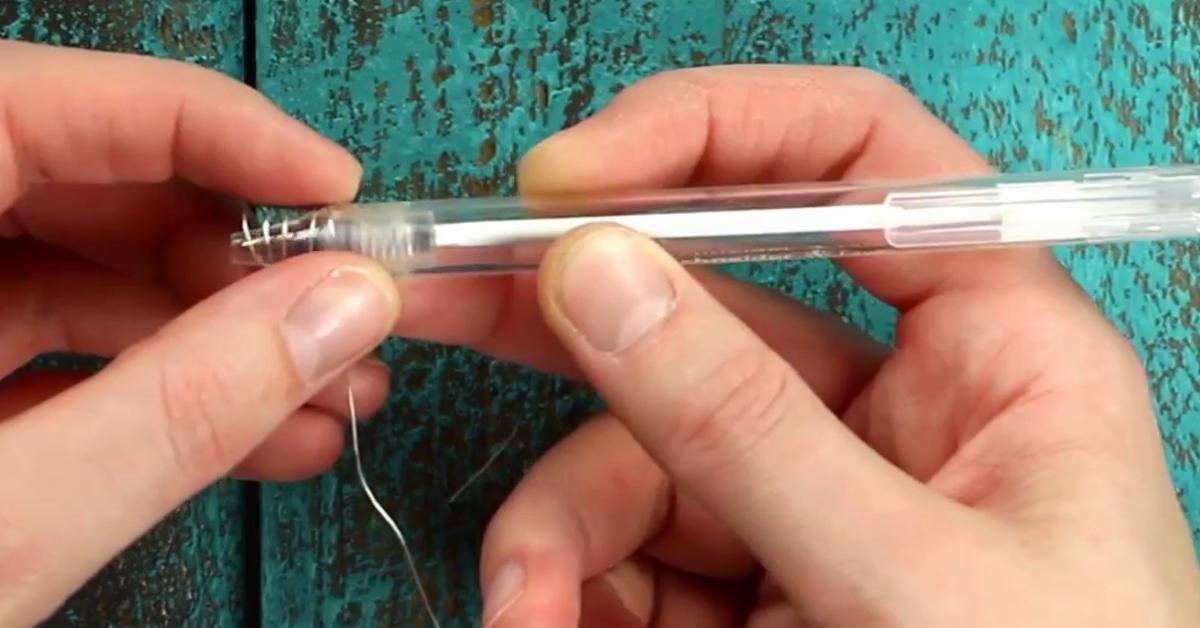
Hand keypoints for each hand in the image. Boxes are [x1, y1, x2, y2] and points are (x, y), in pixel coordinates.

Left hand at [0, 41, 399, 624]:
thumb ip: (180, 405)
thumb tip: (340, 308)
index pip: (49, 103)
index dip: (215, 131)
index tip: (338, 194)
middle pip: (79, 184)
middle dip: (234, 255)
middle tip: (344, 312)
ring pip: (78, 274)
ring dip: (219, 332)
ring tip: (331, 394)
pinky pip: (55, 354)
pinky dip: (164, 389)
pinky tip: (264, 433)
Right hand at [394, 66, 1199, 625]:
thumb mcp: (909, 576)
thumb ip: (750, 428)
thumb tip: (599, 275)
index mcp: (998, 355)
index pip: (859, 165)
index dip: (713, 135)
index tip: (571, 177)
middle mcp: (898, 408)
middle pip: (708, 302)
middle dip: (570, 310)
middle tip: (445, 295)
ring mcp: (816, 495)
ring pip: (643, 450)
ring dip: (560, 527)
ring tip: (528, 608)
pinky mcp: (758, 577)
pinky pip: (635, 547)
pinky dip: (576, 585)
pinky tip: (549, 623)